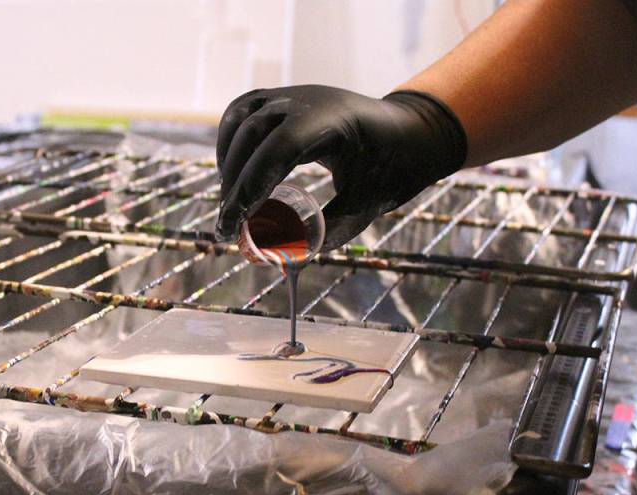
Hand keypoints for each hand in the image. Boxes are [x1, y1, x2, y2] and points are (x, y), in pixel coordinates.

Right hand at [216, 85, 466, 249]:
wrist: (408, 130)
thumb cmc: (393, 167)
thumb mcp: (369, 202)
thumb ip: (335, 229)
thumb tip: (295, 256)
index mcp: (332, 121)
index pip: (278, 149)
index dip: (250, 187)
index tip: (234, 225)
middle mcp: (307, 100)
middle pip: (252, 136)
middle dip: (234, 184)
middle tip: (228, 226)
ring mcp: (292, 94)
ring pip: (240, 120)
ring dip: (228, 161)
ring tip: (229, 200)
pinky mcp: (282, 98)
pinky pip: (242, 112)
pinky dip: (229, 141)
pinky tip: (231, 172)